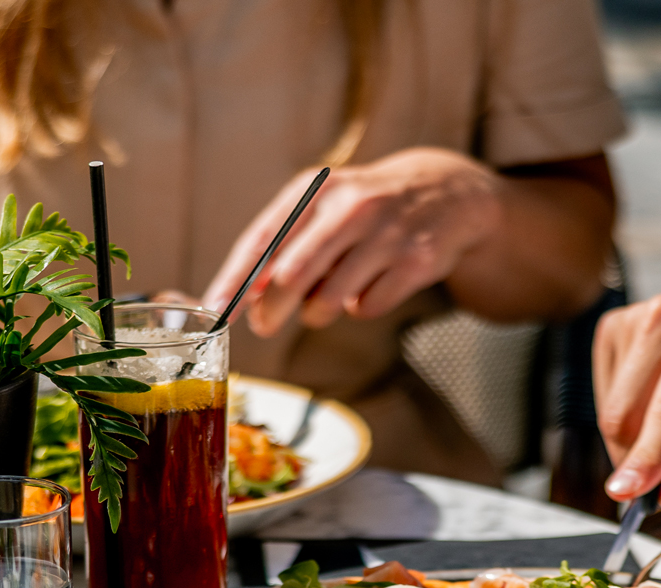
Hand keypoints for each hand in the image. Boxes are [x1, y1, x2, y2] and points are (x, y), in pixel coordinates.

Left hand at [203, 148, 506, 337]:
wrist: (446, 192)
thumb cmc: (366, 206)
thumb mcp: (324, 203)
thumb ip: (284, 242)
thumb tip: (246, 297)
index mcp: (318, 188)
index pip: (264, 238)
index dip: (236, 278)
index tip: (215, 308)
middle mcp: (352, 206)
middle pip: (292, 275)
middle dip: (271, 309)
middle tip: (264, 326)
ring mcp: (387, 234)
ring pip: (330, 300)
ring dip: (319, 312)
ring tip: (329, 297)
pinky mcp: (416, 262)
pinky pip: (368, 307)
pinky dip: (361, 308)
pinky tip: (371, 285)